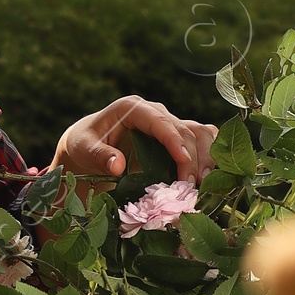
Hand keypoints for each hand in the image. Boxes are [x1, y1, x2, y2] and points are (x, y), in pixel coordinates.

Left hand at [53, 96, 216, 181]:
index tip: (183, 161)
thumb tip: (117, 166)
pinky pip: (201, 140)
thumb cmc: (86, 143)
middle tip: (190, 186)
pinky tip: (210, 176)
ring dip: (206, 157)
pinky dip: (209, 156)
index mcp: (133, 108)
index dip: (174, 140)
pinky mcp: (176, 138)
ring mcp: (168, 124)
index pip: (160, 121)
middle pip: (184, 129)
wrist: (91, 144)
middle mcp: (155, 113)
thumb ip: (99, 155)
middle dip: (192, 157)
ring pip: (199, 133)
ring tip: (204, 183)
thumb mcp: (85, 148)